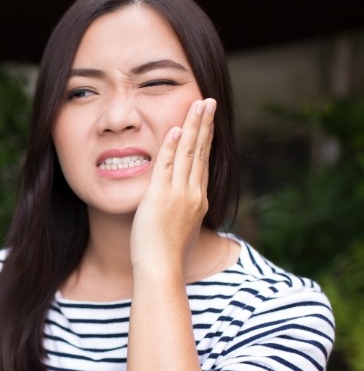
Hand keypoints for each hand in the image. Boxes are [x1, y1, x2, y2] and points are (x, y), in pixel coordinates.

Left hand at [130, 98, 215, 275]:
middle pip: (201, 153)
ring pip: (188, 153)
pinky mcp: (161, 196)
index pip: (203, 164)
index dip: (206, 141)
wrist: (162, 269)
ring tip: (198, 104)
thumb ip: (183, 216)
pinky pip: (167, 165)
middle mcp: (193, 194)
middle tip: (210, 102)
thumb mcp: (182, 232)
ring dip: (193, 126)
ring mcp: (179, 194)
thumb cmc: (168, 257)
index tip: (208, 123)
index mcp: (198, 202)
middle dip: (205, 125)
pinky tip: (177, 129)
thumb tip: (180, 213)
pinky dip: (172, 146)